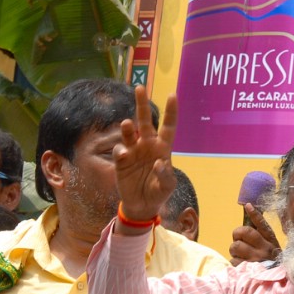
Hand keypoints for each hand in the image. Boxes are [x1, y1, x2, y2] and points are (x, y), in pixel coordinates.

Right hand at [114, 85, 177, 225]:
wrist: (141, 205)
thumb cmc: (158, 192)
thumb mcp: (167, 187)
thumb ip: (165, 175)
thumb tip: (159, 163)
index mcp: (163, 148)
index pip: (168, 126)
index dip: (171, 111)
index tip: (172, 95)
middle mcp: (148, 144)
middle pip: (145, 121)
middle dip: (142, 104)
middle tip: (139, 88)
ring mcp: (134, 151)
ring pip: (130, 133)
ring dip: (128, 127)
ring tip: (127, 124)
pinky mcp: (122, 160)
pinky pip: (121, 151)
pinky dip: (121, 151)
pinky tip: (122, 156)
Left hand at [230, 205, 280, 264]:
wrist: (276, 282)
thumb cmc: (271, 261)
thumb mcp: (272, 246)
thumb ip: (262, 233)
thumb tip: (250, 211)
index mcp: (271, 241)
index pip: (262, 225)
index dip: (254, 214)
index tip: (247, 206)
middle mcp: (265, 249)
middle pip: (245, 232)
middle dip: (237, 233)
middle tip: (238, 239)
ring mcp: (256, 259)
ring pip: (235, 246)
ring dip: (234, 250)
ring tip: (241, 255)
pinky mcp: (248, 270)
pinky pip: (233, 260)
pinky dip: (235, 262)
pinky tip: (242, 265)